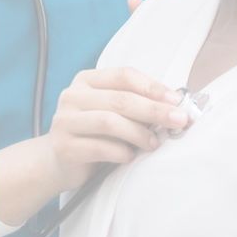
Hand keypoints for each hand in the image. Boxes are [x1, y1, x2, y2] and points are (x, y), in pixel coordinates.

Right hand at [47, 67, 189, 191]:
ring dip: (138, 133)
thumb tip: (174, 106)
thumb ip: (135, 104)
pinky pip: (100, 148)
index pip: (123, 75)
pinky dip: (121, 152)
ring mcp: (65, 121)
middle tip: (179, 120)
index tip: (176, 100)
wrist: (57, 161)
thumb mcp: (111, 111)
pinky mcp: (64, 146)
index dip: (152, 87)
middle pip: (120, 99)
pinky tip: (130, 157)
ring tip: (154, 143)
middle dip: (154, 110)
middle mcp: (72, 96)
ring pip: (109, 122)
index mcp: (86, 81)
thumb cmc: (93, 134)